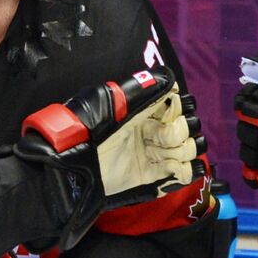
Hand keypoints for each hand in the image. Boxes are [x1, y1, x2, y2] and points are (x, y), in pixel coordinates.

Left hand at [15, 66, 205, 248]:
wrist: (70, 169)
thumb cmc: (84, 132)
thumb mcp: (106, 102)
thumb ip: (139, 91)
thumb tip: (170, 80)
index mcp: (141, 112)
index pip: (175, 104)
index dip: (176, 108)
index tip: (168, 113)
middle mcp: (149, 131)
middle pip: (185, 126)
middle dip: (179, 131)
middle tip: (161, 138)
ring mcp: (151, 155)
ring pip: (188, 148)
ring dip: (184, 150)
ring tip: (166, 155)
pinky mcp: (150, 178)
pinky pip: (182, 173)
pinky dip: (187, 171)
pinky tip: (178, 168)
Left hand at [234, 56, 257, 219]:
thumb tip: (257, 64)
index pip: (249, 103)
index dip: (246, 101)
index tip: (248, 100)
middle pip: (245, 128)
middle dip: (249, 124)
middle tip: (257, 122)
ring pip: (247, 152)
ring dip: (251, 146)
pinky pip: (254, 177)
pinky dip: (255, 171)